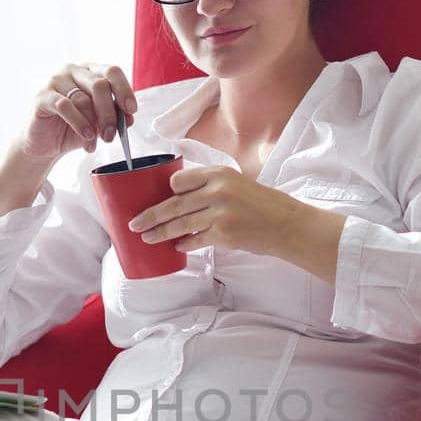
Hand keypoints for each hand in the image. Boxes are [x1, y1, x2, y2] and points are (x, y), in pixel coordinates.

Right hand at [19, 62, 137, 164]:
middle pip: (99, 85)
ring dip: (92, 124)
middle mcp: (74, 70)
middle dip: (109, 113)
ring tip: (94, 142)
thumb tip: (129, 118)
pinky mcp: (43, 95)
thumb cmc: (73, 128)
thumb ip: (114, 117)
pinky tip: (85, 136)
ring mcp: (56, 80)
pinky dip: (78, 123)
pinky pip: (65, 106)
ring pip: (83, 98)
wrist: (46, 144)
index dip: (124, 90)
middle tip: (111, 134)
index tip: (131, 110)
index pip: (112, 71)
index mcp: (90, 71)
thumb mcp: (99, 123)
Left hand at [127, 166, 298, 256]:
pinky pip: (195, 240)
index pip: (179, 180)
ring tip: (146, 238)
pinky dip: (184, 244)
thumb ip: (210, 186)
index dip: (166, 191)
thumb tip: (178, 196)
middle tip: (134, 224)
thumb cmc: (261, 204)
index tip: (155, 199)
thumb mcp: (236, 183)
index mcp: (218, 173)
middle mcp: (217, 190)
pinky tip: (176, 247)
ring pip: (180, 224)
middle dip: (150, 216)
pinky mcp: (223, 234)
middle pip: (173, 204)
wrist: (286, 224)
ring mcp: (219, 213)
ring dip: (160, 233)